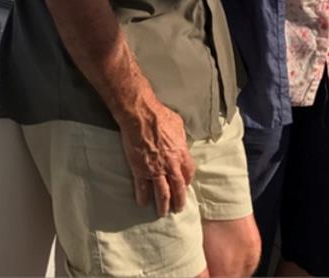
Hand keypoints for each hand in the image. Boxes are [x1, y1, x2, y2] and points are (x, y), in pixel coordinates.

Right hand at [118, 96, 194, 216]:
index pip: (188, 173)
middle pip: (178, 188)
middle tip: (178, 209)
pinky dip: (142, 197)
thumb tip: (181, 142)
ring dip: (163, 206)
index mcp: (181, 153)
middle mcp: (170, 165)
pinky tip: (142, 203)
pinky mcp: (140, 169)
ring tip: (163, 213)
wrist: (140, 115)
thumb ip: (181, 137)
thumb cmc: (159, 115)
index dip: (187, 181)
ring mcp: (155, 169)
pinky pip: (142, 188)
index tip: (185, 186)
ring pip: (162, 194)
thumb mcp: (178, 124)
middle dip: (179, 201)